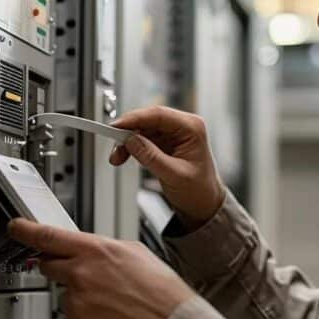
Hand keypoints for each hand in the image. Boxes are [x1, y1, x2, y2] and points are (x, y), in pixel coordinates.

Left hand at [8, 219, 193, 318]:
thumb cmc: (162, 293)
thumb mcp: (135, 253)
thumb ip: (102, 249)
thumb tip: (87, 251)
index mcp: (95, 252)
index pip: (47, 236)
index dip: (25, 231)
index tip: (16, 228)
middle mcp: (80, 277)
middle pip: (49, 267)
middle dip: (62, 270)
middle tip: (89, 280)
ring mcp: (76, 305)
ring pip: (65, 298)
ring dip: (82, 301)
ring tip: (113, 306)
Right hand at [110, 106, 224, 229]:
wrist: (204, 203)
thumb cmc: (199, 190)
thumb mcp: (174, 175)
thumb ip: (152, 158)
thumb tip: (132, 141)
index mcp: (192, 128)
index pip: (158, 115)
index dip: (134, 118)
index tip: (116, 126)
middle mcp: (183, 126)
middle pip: (148, 120)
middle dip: (128, 132)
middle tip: (114, 146)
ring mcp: (173, 134)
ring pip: (142, 129)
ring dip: (127, 141)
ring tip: (117, 157)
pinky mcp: (165, 142)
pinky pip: (143, 138)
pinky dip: (131, 147)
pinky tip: (124, 156)